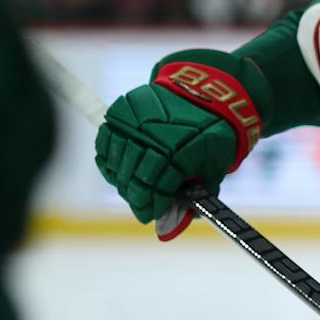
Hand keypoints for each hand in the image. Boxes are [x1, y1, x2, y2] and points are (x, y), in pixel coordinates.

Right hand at [93, 51, 268, 235]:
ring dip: (122, 179)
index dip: (150, 207)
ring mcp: (133, 122)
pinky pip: (105, 141)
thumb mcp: (215, 167)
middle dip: (136, 197)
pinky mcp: (122, 110)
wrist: (206, 92)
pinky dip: (110, 157)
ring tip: (133, 184)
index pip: (153, 190)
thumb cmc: (213, 133)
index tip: (149, 215)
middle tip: (142, 203)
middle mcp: (151, 137)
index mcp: (177, 152)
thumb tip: (175, 227)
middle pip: (131, 179)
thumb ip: (197, 198)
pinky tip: (120, 166)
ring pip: (115, 163)